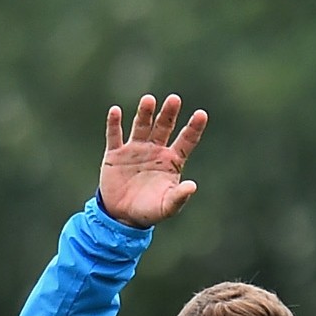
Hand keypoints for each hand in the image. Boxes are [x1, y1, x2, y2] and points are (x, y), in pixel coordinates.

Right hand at [99, 93, 207, 227]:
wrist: (122, 217)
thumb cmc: (149, 211)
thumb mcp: (167, 207)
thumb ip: (179, 197)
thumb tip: (192, 186)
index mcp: (171, 161)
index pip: (186, 140)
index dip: (194, 128)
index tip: (201, 114)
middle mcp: (155, 150)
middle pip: (164, 127)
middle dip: (169, 114)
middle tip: (175, 99)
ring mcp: (135, 150)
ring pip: (141, 126)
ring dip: (145, 113)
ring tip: (149, 100)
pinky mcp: (115, 154)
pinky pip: (114, 136)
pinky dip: (114, 124)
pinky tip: (115, 112)